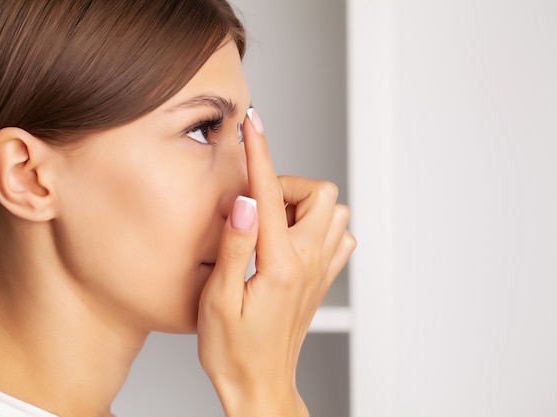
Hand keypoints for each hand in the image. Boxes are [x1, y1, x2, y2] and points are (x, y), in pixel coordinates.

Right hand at [197, 109, 355, 416]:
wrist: (259, 385)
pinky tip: (292, 239)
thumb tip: (244, 200)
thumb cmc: (233, 350)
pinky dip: (319, 225)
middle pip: (321, 193)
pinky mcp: (321, 280)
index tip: (252, 125)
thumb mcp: (217, 299)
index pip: (269, 192)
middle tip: (257, 204)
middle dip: (288, 184)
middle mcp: (308, 262)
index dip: (259, 152)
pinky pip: (339, 237)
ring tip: (273, 223)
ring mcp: (320, 271)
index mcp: (279, 262)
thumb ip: (234, 245)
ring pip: (335, 212)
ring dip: (304, 204)